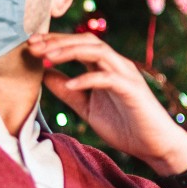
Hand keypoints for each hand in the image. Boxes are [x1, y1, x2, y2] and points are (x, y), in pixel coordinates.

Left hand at [27, 32, 186, 174]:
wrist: (155, 146)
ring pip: (97, 51)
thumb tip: (43, 75)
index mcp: (104, 66)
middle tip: (33, 45)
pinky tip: (69, 84)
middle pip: (85, 41)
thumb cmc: (124, 125)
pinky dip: (87, 79)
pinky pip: (107, 78)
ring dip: (69, 51)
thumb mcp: (87, 107)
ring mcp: (125, 74)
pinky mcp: (132, 89)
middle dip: (57, 41)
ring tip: (46, 57)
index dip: (54, 41)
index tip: (30, 44)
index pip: (77, 44)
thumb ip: (67, 91)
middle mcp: (116, 64)